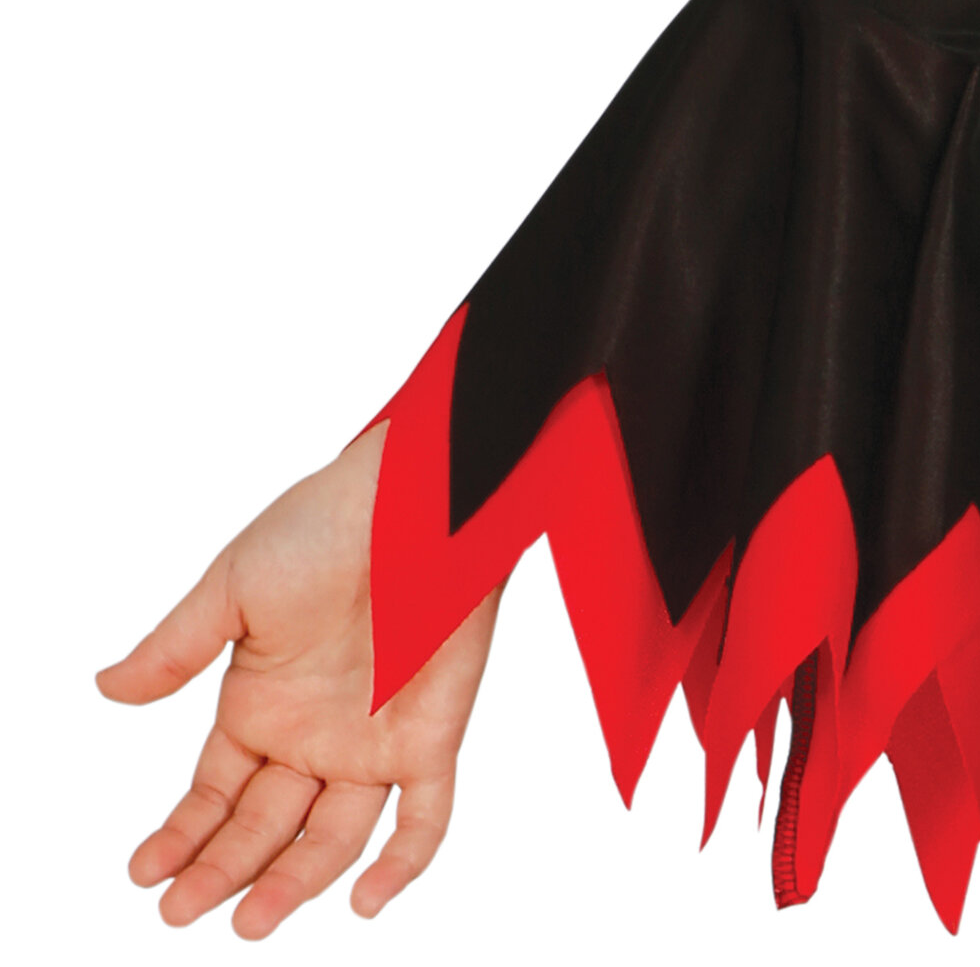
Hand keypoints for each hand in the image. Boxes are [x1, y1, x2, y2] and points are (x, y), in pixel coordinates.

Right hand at [95, 421, 504, 938]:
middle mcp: (314, 735)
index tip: (144, 873)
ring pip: (334, 836)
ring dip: (294, 881)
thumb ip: (177, 650)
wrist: (408, 502)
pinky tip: (367, 902)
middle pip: (265, 824)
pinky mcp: (431, 735)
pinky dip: (403, 862)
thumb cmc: (321, 530)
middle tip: (180, 913)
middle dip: (222, 870)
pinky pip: (424, 815)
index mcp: (261, 704)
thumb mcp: (233, 590)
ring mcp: (373, 740)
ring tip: (248, 922)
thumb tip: (104, 690)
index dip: (182, 835)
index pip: (216, 792)